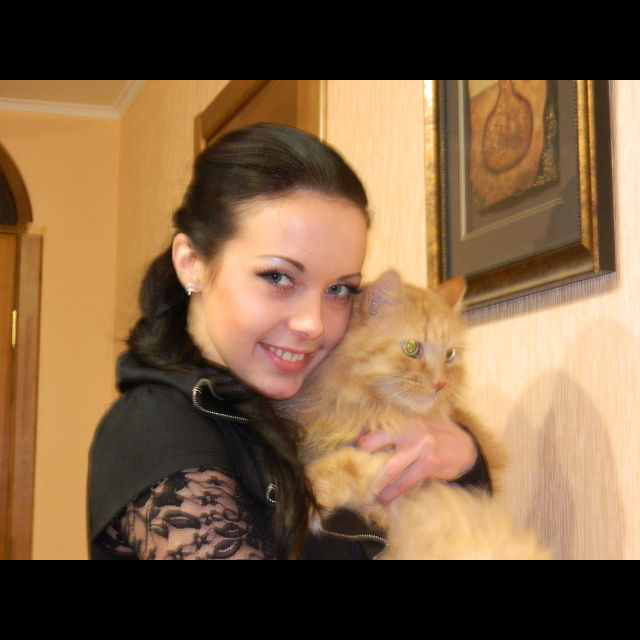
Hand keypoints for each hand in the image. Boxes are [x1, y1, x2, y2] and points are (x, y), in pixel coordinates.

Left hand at [356, 418, 477, 504]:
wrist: (468, 446)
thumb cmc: (439, 435)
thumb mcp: (420, 425)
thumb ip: (400, 431)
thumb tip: (370, 438)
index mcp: (406, 421)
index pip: (380, 428)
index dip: (364, 439)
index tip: (351, 450)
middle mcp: (411, 432)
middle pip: (380, 442)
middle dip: (364, 458)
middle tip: (351, 472)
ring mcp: (420, 448)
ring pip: (392, 467)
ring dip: (377, 482)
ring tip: (367, 493)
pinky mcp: (429, 465)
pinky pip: (406, 481)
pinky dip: (394, 492)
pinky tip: (386, 500)